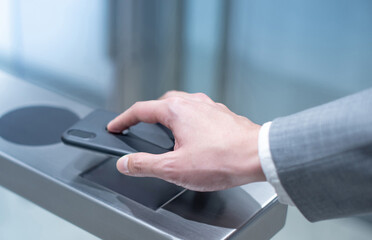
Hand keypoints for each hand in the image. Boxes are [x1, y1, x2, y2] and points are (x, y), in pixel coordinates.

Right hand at [107, 91, 265, 190]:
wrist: (260, 157)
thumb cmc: (223, 159)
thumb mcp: (174, 168)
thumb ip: (144, 164)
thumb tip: (125, 163)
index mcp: (176, 110)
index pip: (140, 110)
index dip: (123, 120)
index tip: (115, 127)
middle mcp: (193, 102)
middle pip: (161, 103)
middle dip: (146, 115)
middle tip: (138, 128)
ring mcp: (210, 107)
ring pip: (182, 105)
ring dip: (168, 117)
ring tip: (164, 135)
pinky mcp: (224, 116)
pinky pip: (199, 113)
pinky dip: (188, 122)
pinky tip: (192, 138)